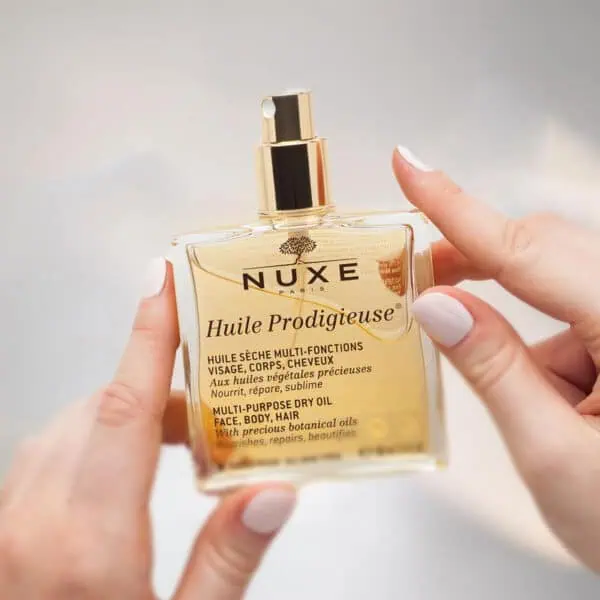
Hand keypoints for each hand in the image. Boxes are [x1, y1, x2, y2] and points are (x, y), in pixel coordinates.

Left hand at [0, 259, 295, 598]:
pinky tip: (124, 470)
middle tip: (213, 410)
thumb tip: (277, 489)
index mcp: (87, 543)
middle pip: (101, 409)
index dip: (147, 335)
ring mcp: (6, 523)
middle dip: (159, 390)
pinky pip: (47, 454)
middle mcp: (33, 519)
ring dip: (126, 415)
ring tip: (181, 438)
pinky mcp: (1, 528)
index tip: (162, 278)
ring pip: (70, 426)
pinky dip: (94, 440)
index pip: (124, 407)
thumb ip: (227, 560)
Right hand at [393, 146, 599, 570]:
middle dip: (475, 261)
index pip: (528, 250)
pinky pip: (572, 312)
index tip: (409, 165)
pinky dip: (540, 343)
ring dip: (513, 323)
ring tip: (510, 384)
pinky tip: (549, 396)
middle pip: (544, 250)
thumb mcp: (552, 456)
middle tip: (419, 278)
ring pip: (556, 283)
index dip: (457, 206)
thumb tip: (435, 304)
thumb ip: (492, 371)